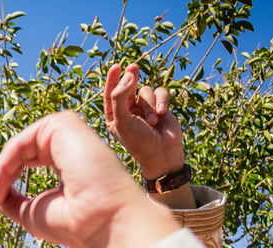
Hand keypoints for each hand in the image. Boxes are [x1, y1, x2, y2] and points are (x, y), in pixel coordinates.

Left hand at [0, 111, 179, 247]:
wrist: (103, 224)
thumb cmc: (76, 224)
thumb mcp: (32, 211)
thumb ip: (10, 197)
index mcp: (66, 161)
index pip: (24, 161)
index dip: (1, 183)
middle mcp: (68, 144)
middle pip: (18, 153)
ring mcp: (68, 132)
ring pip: (17, 147)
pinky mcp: (63, 124)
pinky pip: (20, 142)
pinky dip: (4, 166)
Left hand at [104, 63, 184, 179]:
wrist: (163, 154)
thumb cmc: (139, 142)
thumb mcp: (123, 121)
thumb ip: (120, 98)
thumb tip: (127, 76)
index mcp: (114, 116)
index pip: (110, 94)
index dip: (113, 79)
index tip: (116, 67)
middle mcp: (128, 111)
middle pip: (127, 87)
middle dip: (130, 78)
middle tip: (133, 67)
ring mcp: (144, 109)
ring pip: (145, 91)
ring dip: (149, 104)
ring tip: (152, 121)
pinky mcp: (159, 107)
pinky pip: (160, 93)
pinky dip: (161, 101)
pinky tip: (161, 113)